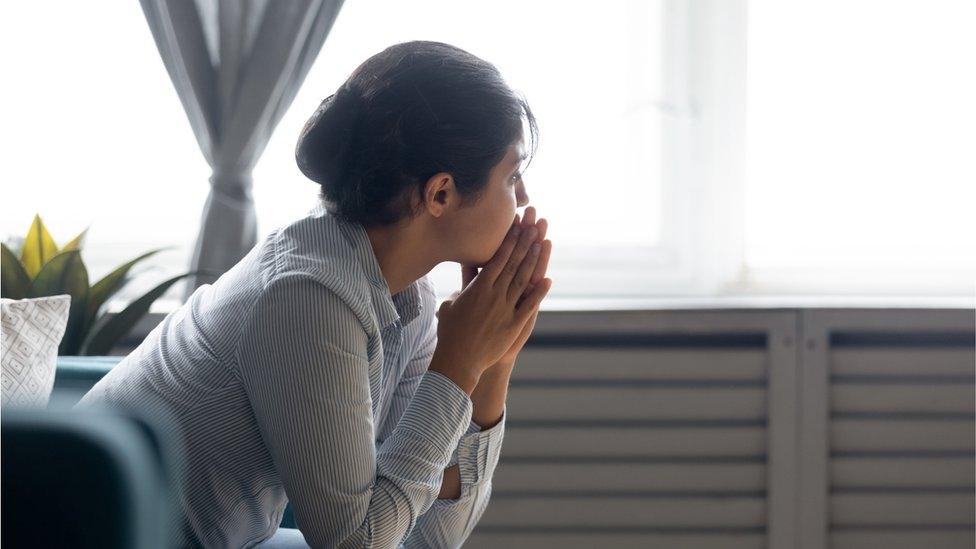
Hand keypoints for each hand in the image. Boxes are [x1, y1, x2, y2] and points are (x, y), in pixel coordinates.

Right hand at [431, 214, 551, 389]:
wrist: (458, 359)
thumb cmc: (450, 332)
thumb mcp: (451, 305)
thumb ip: (462, 290)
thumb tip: (463, 281)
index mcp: (478, 288)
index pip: (497, 258)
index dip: (509, 241)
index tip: (517, 226)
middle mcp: (494, 295)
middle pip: (513, 264)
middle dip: (524, 243)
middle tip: (535, 225)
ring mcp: (505, 309)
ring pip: (523, 280)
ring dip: (534, 261)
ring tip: (542, 244)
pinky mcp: (514, 324)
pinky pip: (530, 305)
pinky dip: (540, 292)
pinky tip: (549, 280)